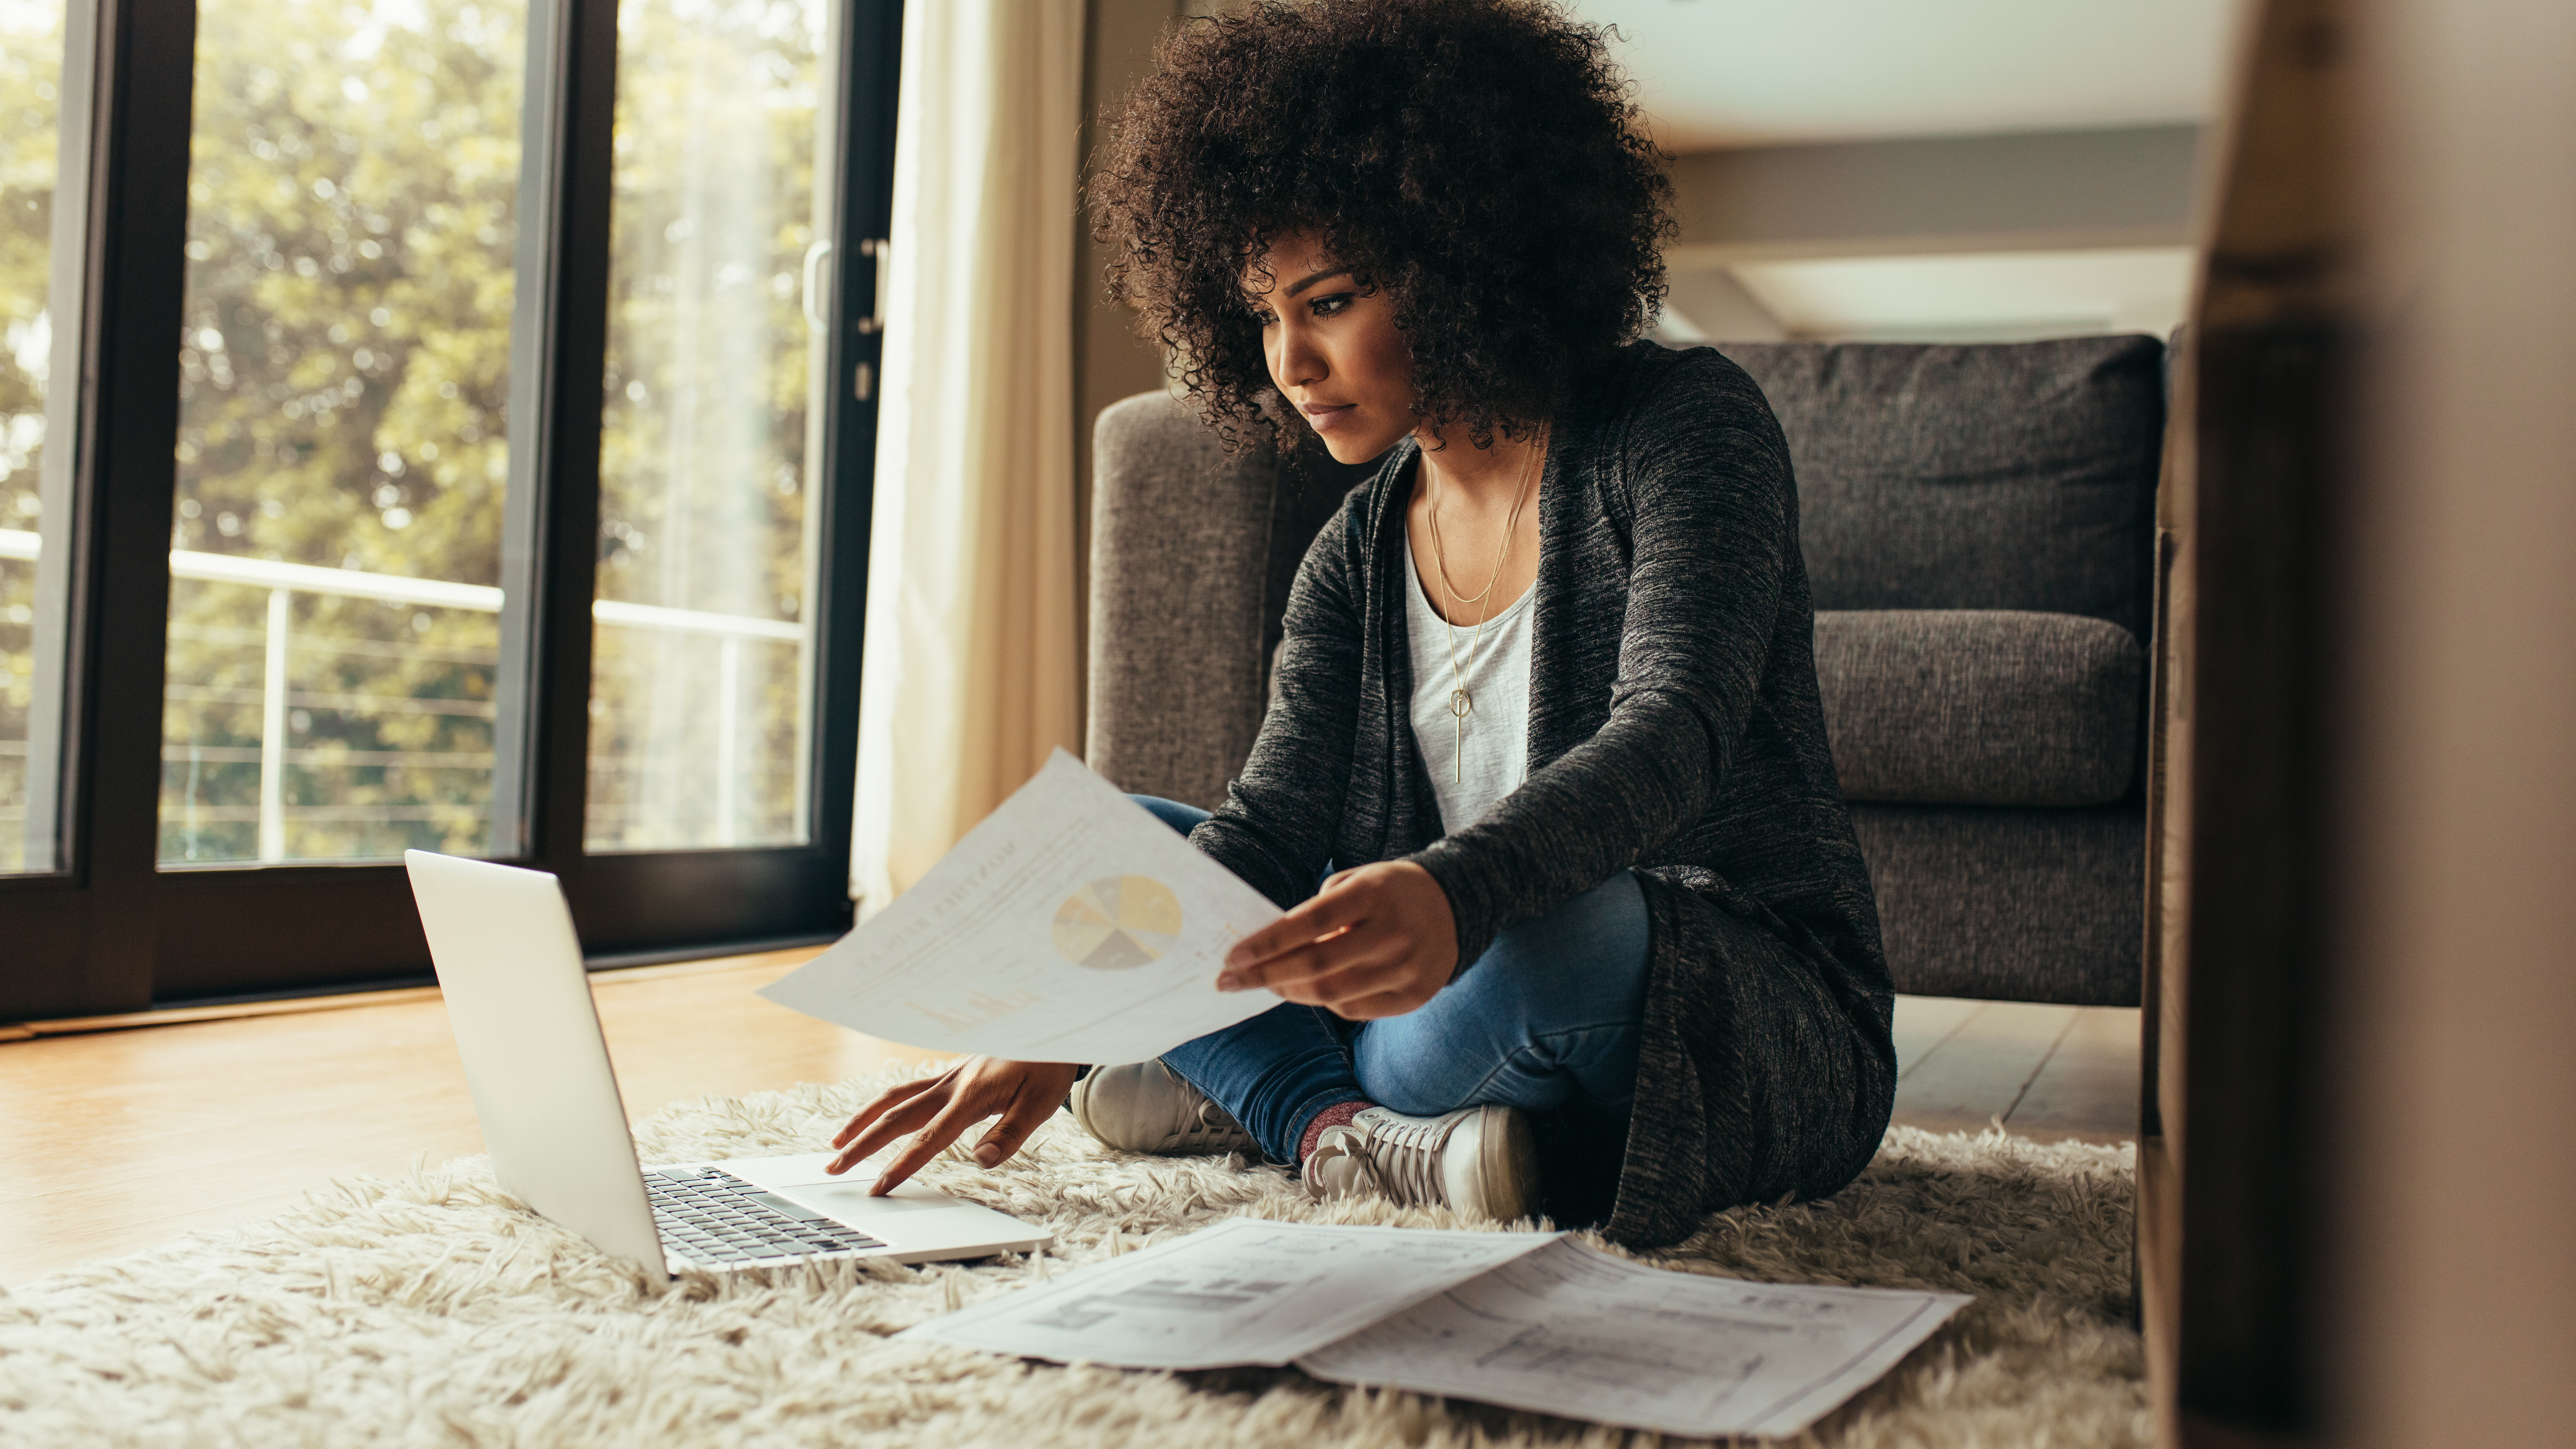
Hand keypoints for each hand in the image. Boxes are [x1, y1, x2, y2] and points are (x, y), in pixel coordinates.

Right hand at [826, 1057, 1080, 1192]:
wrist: (1053, 1026)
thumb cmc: (1048, 1066)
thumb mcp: (1041, 1103)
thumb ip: (1010, 1134)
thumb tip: (981, 1161)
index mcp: (971, 1096)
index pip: (929, 1139)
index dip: (902, 1165)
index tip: (879, 1188)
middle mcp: (952, 1084)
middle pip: (896, 1117)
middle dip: (862, 1144)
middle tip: (833, 1168)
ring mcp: (949, 1076)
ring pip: (894, 1098)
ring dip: (863, 1120)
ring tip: (838, 1142)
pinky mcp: (953, 1074)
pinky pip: (909, 1089)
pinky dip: (885, 1104)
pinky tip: (874, 1117)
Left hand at [1217, 859, 1457, 1019]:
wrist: (1456, 906)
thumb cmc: (1389, 892)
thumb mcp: (1356, 882)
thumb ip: (1317, 912)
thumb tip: (1271, 950)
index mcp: (1373, 894)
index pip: (1309, 923)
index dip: (1267, 944)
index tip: (1232, 957)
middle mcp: (1393, 933)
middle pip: (1316, 966)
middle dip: (1265, 976)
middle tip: (1229, 982)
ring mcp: (1407, 968)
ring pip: (1333, 995)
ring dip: (1290, 991)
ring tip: (1267, 983)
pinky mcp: (1415, 996)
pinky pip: (1355, 1010)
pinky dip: (1325, 1001)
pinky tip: (1309, 989)